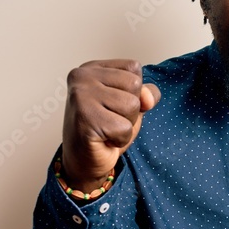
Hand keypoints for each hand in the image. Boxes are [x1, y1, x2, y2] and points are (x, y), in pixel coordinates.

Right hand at [61, 59, 159, 189]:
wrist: (84, 161)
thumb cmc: (106, 130)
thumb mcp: (131, 105)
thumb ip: (145, 94)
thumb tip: (148, 98)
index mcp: (91, 68)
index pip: (133, 67)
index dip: (133, 91)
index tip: (112, 105)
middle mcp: (82, 77)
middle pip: (134, 84)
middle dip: (131, 109)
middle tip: (109, 120)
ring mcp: (80, 96)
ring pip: (132, 105)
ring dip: (126, 125)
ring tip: (107, 129)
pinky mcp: (84, 119)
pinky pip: (124, 128)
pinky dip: (120, 139)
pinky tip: (103, 140)